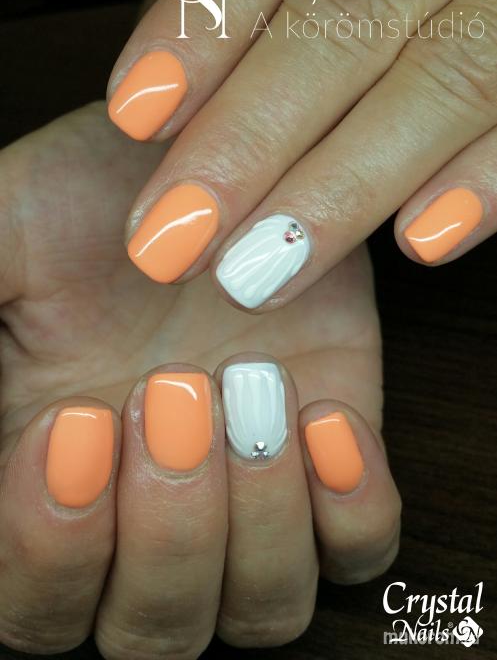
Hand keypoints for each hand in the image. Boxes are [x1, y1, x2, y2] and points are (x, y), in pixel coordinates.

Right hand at [0, 104, 399, 656]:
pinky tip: (325, 417)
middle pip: (152, 631)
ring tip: (252, 394)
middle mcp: (150, 506)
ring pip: (261, 613)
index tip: (79, 423)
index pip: (34, 601)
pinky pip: (357, 552)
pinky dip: (350, 511)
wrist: (226, 161)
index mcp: (56, 476)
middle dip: (166, 534)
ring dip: (257, 526)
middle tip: (174, 395)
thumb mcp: (10, 233)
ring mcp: (248, 492)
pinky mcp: (332, 461)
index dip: (51, 547)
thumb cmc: (108, 196)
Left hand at [107, 0, 496, 310]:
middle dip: (252, 138)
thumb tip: (168, 94)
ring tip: (260, 272)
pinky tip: (422, 242)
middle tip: (175, 240)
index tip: (136, 115)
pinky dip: (488, 177)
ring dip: (343, 185)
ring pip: (442, 75)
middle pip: (345, 22)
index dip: (205, 26)